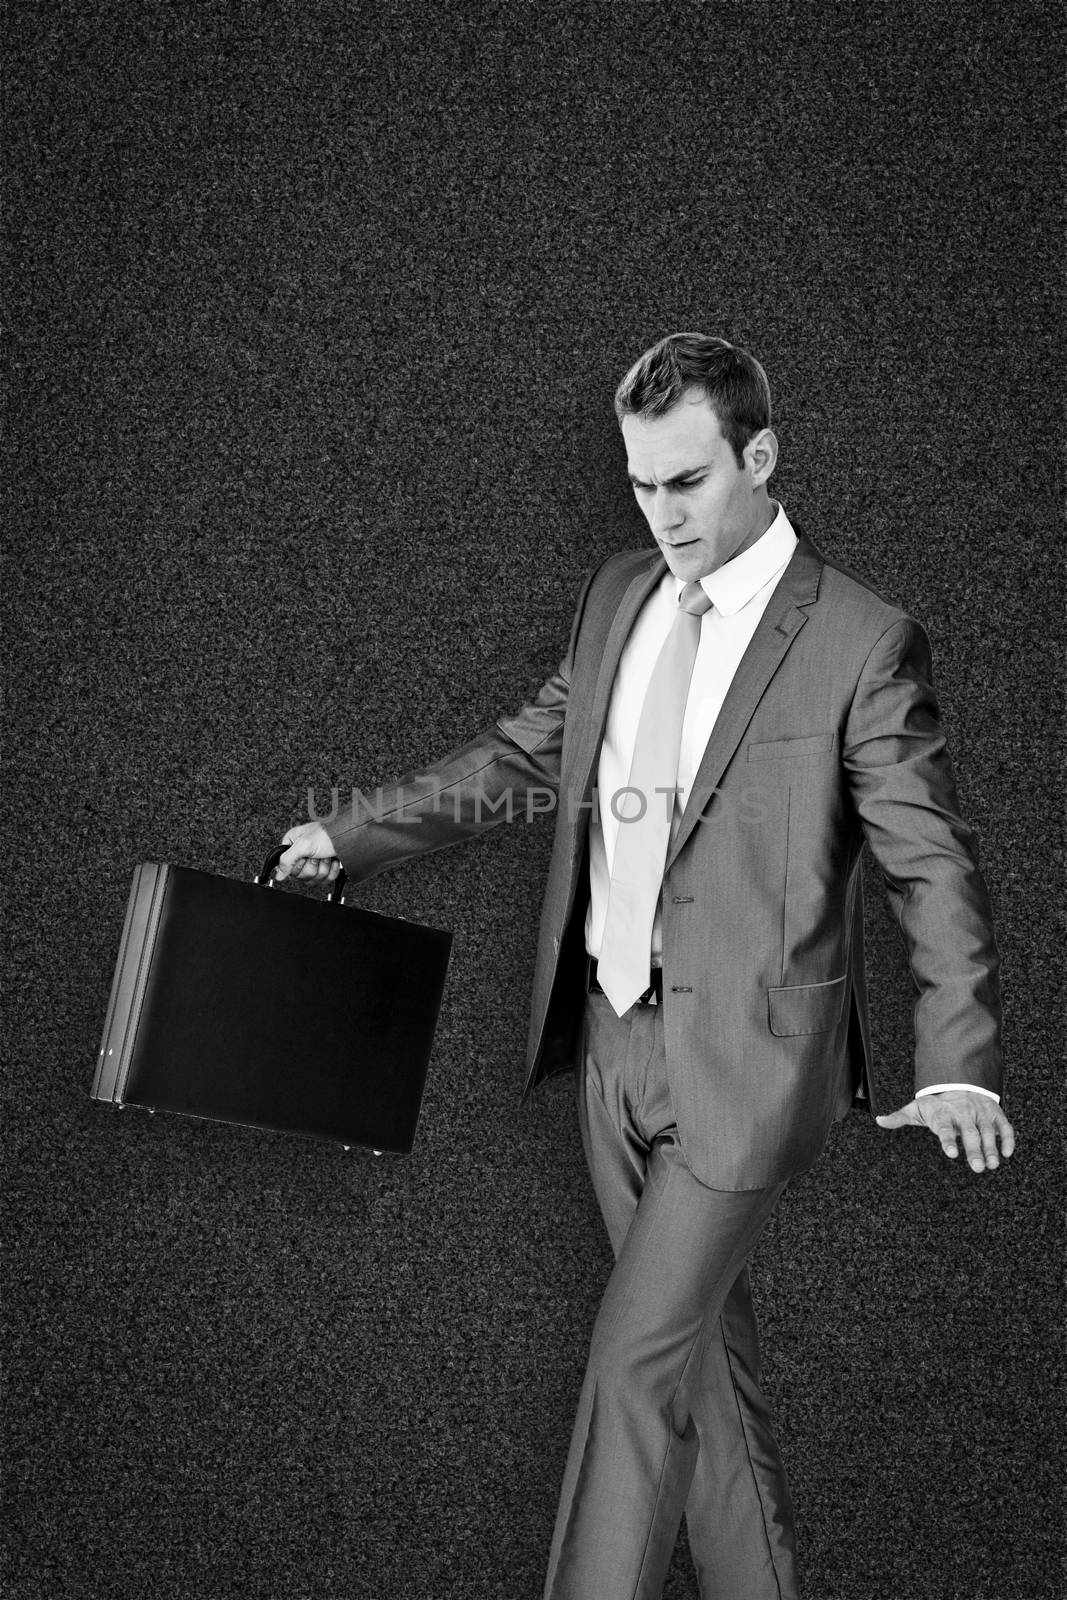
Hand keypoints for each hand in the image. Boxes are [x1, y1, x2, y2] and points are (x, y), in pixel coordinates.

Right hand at [275, 821, 340, 884]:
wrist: (351, 835)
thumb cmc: (328, 834)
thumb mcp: (303, 845)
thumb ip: (286, 860)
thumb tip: (278, 875)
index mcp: (292, 844)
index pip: (287, 867)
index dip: (297, 865)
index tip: (304, 858)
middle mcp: (302, 853)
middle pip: (301, 875)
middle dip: (313, 866)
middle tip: (317, 855)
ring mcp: (315, 861)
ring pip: (314, 878)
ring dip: (323, 868)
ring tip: (326, 856)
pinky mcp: (327, 867)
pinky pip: (326, 879)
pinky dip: (332, 871)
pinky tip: (334, 861)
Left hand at [875, 1091, 1014, 1171]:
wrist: (957, 1080)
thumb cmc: (935, 1103)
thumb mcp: (916, 1108)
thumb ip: (900, 1117)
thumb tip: (879, 1120)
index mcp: (943, 1114)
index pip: (945, 1128)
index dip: (948, 1140)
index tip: (951, 1154)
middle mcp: (962, 1113)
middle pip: (969, 1132)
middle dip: (974, 1150)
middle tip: (978, 1168)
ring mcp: (980, 1112)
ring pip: (988, 1131)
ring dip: (992, 1148)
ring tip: (993, 1165)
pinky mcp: (994, 1113)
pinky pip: (1004, 1126)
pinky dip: (1007, 1138)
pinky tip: (1007, 1153)